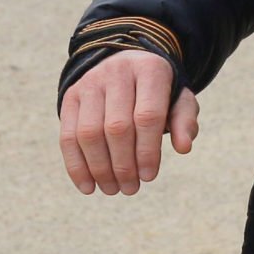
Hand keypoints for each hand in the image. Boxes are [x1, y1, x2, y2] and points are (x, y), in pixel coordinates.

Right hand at [58, 48, 198, 195]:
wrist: (126, 64)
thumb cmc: (157, 92)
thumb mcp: (179, 100)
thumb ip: (184, 121)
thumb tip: (184, 148)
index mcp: (150, 70)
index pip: (147, 116)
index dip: (147, 151)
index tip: (149, 177)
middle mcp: (117, 71)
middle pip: (116, 127)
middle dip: (123, 165)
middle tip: (131, 189)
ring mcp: (90, 82)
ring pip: (89, 133)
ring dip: (100, 169)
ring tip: (113, 189)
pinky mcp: (71, 96)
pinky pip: (68, 136)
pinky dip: (76, 166)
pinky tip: (88, 187)